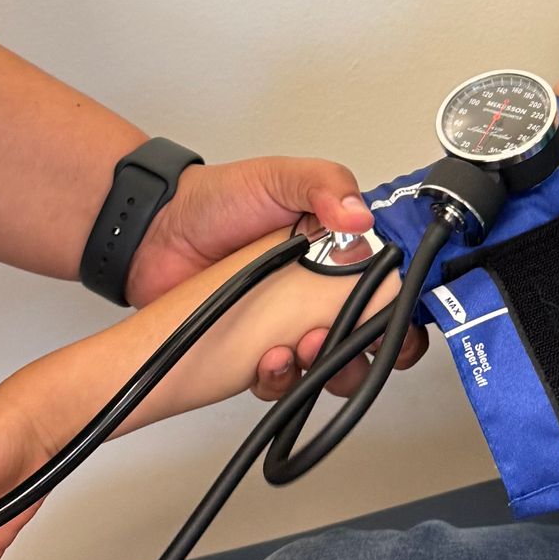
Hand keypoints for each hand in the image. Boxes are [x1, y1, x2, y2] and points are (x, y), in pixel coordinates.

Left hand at [129, 155, 426, 401]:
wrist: (155, 233)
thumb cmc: (218, 200)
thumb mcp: (278, 178)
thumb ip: (324, 186)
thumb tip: (361, 216)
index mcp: (341, 249)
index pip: (393, 286)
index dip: (404, 308)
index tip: (396, 317)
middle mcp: (322, 290)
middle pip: (373, 337)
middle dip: (371, 349)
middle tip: (348, 337)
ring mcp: (290, 324)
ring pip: (333, 368)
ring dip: (328, 368)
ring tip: (304, 348)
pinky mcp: (256, 351)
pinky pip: (282, 381)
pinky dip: (280, 379)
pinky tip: (266, 360)